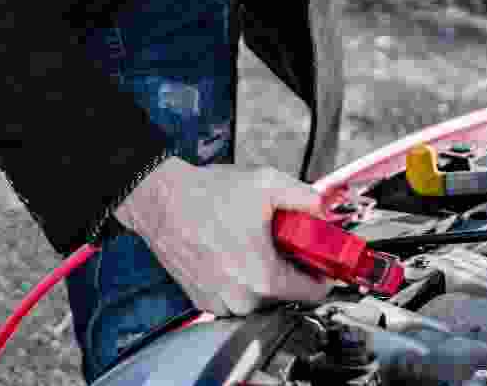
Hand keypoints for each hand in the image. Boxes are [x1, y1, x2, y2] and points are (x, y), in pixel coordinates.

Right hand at [114, 158, 334, 315]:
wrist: (160, 201)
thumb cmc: (206, 196)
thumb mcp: (267, 184)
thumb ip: (307, 198)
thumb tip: (326, 210)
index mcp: (264, 278)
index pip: (313, 294)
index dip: (321, 272)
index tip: (316, 258)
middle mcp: (242, 300)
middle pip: (286, 296)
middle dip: (289, 269)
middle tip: (281, 241)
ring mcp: (220, 303)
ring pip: (260, 299)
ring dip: (264, 277)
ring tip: (253, 245)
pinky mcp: (203, 301)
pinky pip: (236, 298)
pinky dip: (240, 280)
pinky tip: (233, 253)